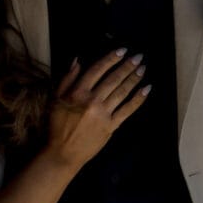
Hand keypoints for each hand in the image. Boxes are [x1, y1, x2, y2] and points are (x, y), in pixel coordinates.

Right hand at [46, 50, 150, 172]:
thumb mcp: (56, 99)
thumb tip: (77, 60)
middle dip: (127, 66)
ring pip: (122, 91)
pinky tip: (146, 89)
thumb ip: (67, 79)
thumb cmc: (57, 126)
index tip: (122, 50)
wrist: (63, 152)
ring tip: (142, 69)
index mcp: (78, 92)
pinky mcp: (111, 126)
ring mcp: (103, 114)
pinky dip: (138, 99)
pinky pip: (127, 110)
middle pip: (113, 79)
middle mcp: (92, 101)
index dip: (111, 58)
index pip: (98, 70)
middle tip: (138, 57)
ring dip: (134, 78)